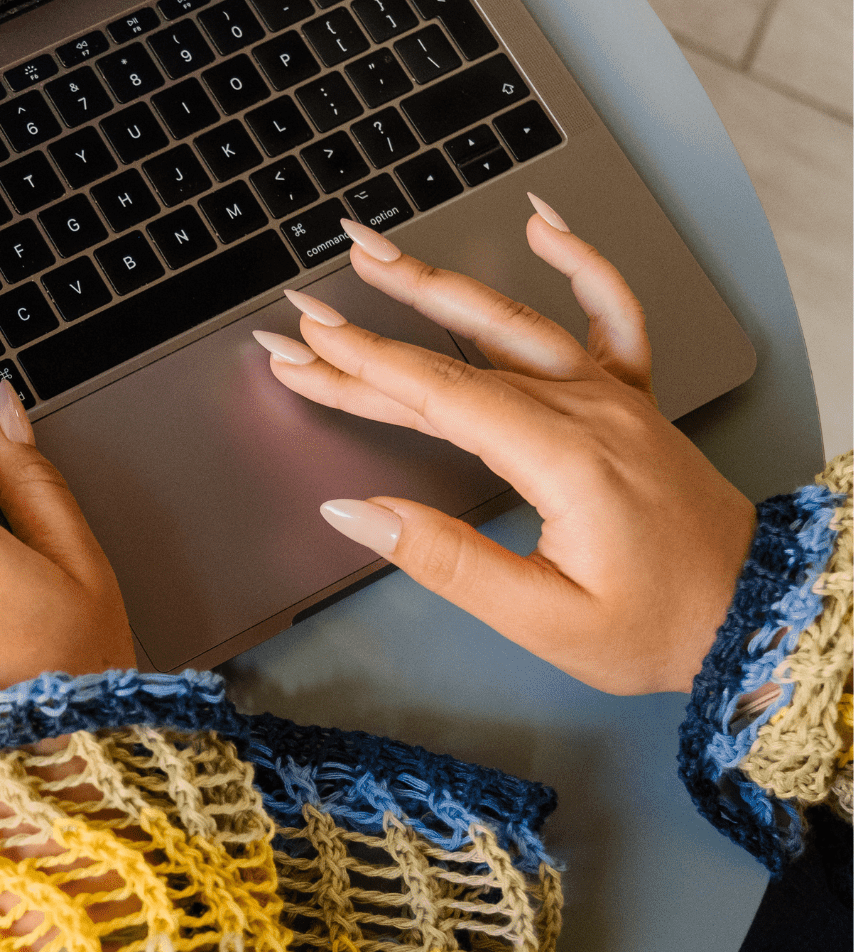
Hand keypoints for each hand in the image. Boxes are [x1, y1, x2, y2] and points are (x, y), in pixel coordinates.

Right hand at [255, 197, 755, 695]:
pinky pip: (610, 313)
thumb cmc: (655, 626)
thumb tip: (356, 513)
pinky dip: (580, 261)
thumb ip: (443, 559)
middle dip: (370, 329)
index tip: (302, 347)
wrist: (752, 613)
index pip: (440, 395)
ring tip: (377, 253)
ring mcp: (613, 399)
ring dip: (438, 283)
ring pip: (514, 322)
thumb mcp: (540, 617)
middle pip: (457, 356)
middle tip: (300, 310)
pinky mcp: (631, 403)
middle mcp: (589, 411)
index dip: (362, 367)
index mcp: (564, 458)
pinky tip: (542, 224)